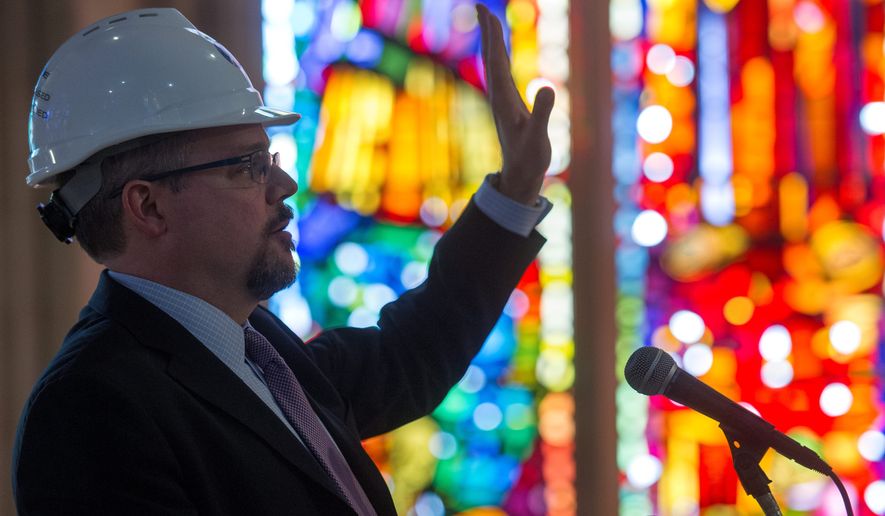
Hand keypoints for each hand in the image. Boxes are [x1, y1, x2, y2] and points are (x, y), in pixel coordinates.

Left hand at [477, 3, 554, 204]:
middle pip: (491, 58)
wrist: (519, 175)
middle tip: (480, 7)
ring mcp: (503, 100)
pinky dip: (500, 56)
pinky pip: (502, 73)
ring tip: (488, 20)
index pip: (496, 63)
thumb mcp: (539, 137)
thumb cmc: (530, 158)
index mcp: (504, 100)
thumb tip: (548, 88)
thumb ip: (542, 113)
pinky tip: (499, 50)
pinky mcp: (509, 104)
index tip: (488, 15)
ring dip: (492, 41)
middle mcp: (499, 97)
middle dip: (487, 32)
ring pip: (495, 64)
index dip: (492, 39)